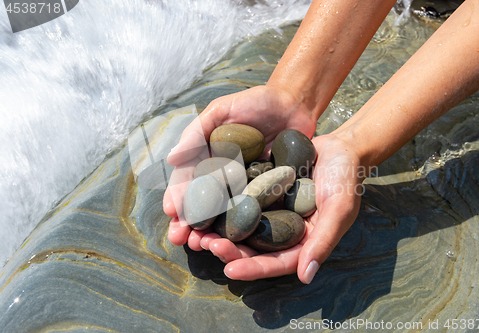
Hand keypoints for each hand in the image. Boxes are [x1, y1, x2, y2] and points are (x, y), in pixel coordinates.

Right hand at [163, 85, 316, 250]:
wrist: (295, 104)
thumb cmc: (256, 102)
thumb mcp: (222, 110)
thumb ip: (197, 132)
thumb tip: (171, 159)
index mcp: (207, 157)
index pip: (188, 180)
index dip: (178, 196)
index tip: (170, 211)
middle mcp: (222, 175)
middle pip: (202, 203)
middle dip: (188, 222)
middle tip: (178, 238)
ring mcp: (244, 186)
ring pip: (223, 213)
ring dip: (209, 230)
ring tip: (199, 245)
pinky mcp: (266, 192)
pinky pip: (252, 212)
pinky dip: (241, 227)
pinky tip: (232, 240)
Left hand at [198, 134, 363, 283]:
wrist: (340, 147)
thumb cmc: (346, 179)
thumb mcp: (338, 209)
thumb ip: (323, 242)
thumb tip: (305, 277)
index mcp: (302, 242)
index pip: (276, 262)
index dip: (254, 268)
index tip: (230, 270)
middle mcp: (282, 231)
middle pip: (252, 248)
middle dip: (228, 249)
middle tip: (205, 244)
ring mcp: (270, 211)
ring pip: (241, 227)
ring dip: (219, 230)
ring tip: (197, 229)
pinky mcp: (260, 192)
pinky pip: (239, 201)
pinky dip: (223, 204)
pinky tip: (205, 202)